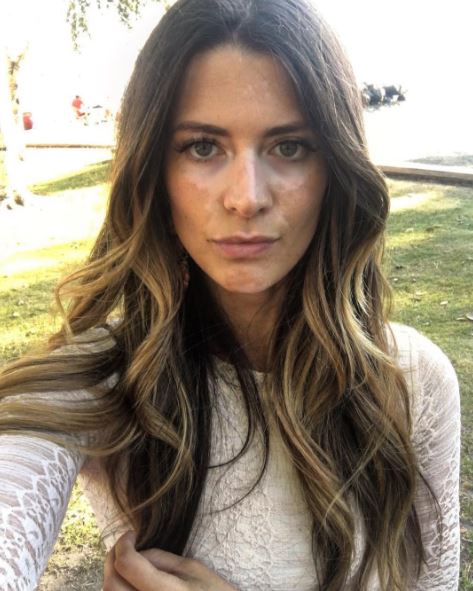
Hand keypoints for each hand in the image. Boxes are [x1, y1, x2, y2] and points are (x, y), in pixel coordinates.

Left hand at [103, 531, 236, 590]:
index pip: (127, 564)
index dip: (123, 544)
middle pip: (111, 585)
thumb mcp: (193, 570)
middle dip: (111, 559)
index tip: (131, 535)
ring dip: (111, 578)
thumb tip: (136, 551)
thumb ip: (161, 559)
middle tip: (122, 546)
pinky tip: (129, 584)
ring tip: (125, 564)